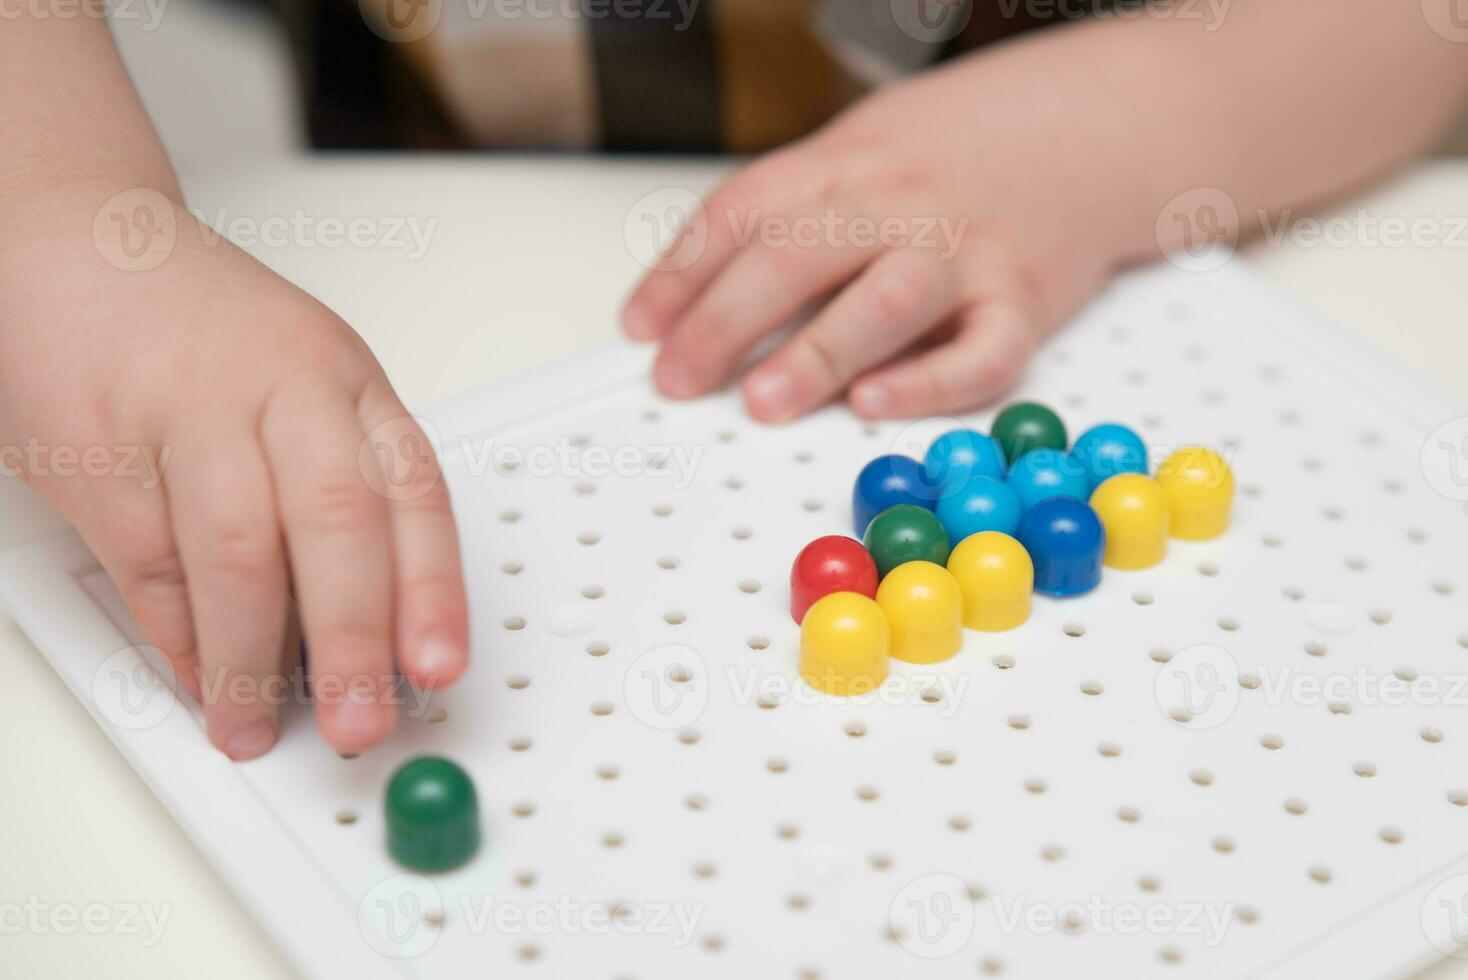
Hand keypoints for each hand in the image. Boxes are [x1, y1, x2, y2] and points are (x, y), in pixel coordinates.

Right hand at [0, 184, 468, 758]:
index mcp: (347, 383)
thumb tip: (373, 629)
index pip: (414, 494)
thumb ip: (343, 491)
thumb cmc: (204, 333)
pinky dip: (178, 636)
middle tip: (357, 723)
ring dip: (250, 661)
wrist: (75, 247)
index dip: (431, 592)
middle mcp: (281, 393)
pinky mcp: (101, 449)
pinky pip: (151, 563)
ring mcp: (188, 416)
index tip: (438, 668)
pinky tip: (200, 677)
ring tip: (255, 725)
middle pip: (337, 525)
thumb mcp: (305, 386)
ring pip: (238, 553)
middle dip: (352, 641)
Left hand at [622, 47, 1126, 421]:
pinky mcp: (1025, 298)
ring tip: (762, 403)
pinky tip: (879, 404)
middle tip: (677, 380)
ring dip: (818, 353)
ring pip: (885, 299)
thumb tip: (692, 301)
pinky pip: (984, 350)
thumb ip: (787, 215)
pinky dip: (932, 382)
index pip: (743, 211)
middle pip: (796, 253)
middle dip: (724, 321)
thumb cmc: (955, 153)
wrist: (1092, 122)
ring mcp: (964, 250)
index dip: (680, 273)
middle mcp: (897, 204)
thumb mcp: (857, 152)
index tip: (639, 330)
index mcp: (843, 164)